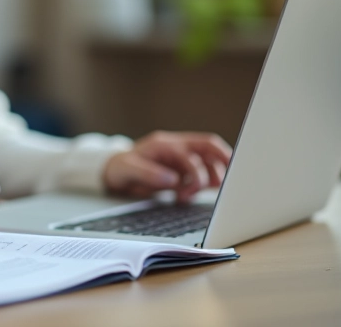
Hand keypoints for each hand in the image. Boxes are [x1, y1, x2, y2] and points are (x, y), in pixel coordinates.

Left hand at [103, 131, 231, 201]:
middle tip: (224, 183)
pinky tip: (192, 195)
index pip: (190, 153)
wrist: (115, 171)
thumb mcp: (128, 170)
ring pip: (210, 162)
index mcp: (165, 144)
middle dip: (222, 162)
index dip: (196, 171)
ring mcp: (183, 159)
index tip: (192, 190)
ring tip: (187, 196)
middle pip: (209, 147)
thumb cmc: (122, 167)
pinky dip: (207, 184)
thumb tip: (173, 180)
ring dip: (210, 179)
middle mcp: (178, 148)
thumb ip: (148, 173)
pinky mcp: (184, 171)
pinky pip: (204, 173)